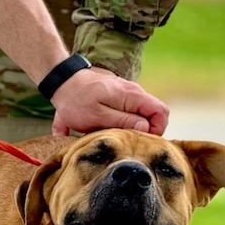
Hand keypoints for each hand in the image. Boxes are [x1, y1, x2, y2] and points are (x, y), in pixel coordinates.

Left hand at [50, 68, 168, 135]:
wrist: (63, 82)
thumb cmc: (76, 101)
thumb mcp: (97, 116)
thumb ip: (123, 122)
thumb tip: (145, 128)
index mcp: (132, 95)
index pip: (161, 112)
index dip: (157, 130)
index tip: (140, 141)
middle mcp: (134, 92)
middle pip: (155, 114)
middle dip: (146, 131)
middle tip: (128, 142)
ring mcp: (128, 94)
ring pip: (143, 114)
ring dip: (134, 128)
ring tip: (117, 136)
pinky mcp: (121, 97)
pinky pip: (133, 112)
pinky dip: (127, 123)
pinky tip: (111, 129)